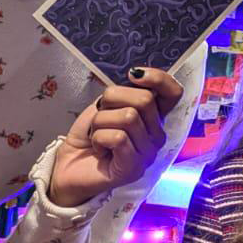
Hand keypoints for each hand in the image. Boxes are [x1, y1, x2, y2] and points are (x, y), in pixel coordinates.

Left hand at [48, 68, 183, 207]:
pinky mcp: (133, 168)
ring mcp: (148, 154)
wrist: (68, 166)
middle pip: (144, 99)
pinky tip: (98, 149)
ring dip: (101, 121)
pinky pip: (118, 138)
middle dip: (112, 100)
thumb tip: (136, 74)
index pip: (173, 92)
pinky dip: (99, 138)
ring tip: (97, 135)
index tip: (133, 75)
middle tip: (101, 116)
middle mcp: (157, 135)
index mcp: (154, 118)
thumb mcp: (108, 105)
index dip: (158, 78)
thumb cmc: (90, 135)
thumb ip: (126, 93)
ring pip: (128, 117)